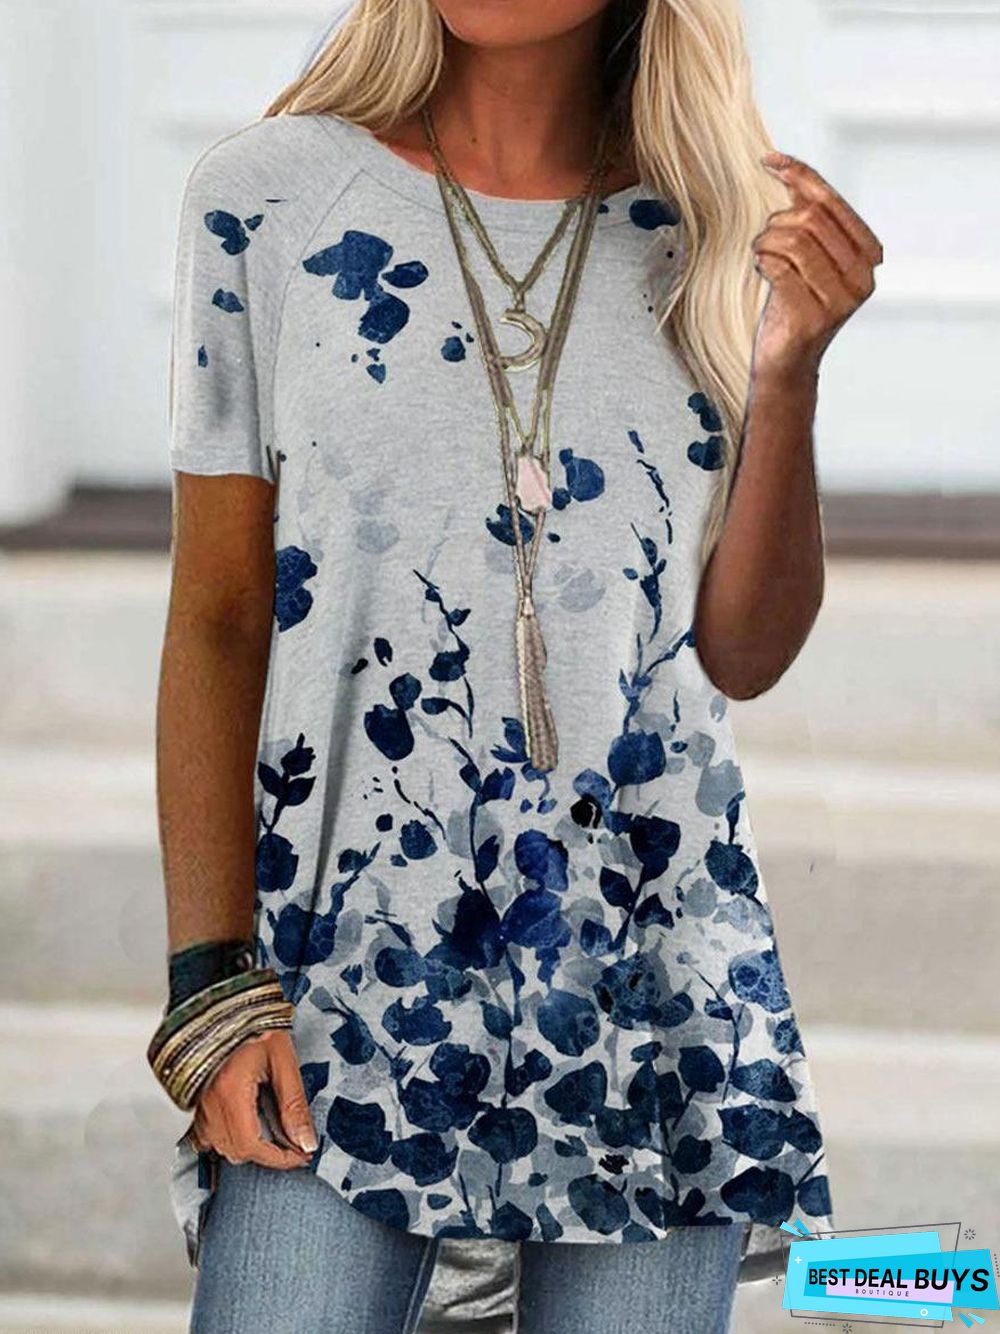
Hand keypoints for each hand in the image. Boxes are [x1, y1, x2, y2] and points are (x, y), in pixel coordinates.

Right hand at [186, 1029, 317, 1168]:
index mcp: (229, 1092)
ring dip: (249, 1147)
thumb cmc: (255, 1024)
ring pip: (221, 1147)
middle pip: (236, 1152)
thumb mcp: (283, 1060)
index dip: (279, 1158)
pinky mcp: (196, 1100)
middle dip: (268, 1154)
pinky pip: (206, 1136)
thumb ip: (294, 1104)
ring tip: (274, 1132)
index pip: (252, 1146)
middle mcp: (208, 1103)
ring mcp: (198, 1104)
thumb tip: (306, 1142)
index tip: (301, 1155)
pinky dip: (228, 1138)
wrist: (225, 1003)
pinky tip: (248, 1124)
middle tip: (294, 1143)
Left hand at [750, 151, 883, 381]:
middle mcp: (863, 277)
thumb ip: (805, 211)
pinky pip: (780, 269)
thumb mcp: (806, 253)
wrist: (788, 361)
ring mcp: (841, 300)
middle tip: (764, 240)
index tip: (768, 159)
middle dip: (777, 222)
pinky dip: (763, 263)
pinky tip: (762, 270)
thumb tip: (782, 163)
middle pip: (811, 219)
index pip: (831, 202)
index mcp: (868, 254)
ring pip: (794, 241)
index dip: (799, 175)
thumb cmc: (794, 302)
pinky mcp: (814, 318)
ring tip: (761, 255)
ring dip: (766, 242)